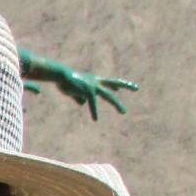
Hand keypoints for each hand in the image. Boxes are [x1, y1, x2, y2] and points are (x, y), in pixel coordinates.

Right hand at [19, 52, 138, 118]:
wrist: (59, 75)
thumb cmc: (64, 82)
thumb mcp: (73, 91)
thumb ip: (79, 97)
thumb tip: (83, 103)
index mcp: (92, 79)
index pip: (106, 82)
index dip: (114, 86)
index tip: (120, 89)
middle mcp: (95, 80)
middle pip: (113, 83)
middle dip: (126, 85)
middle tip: (137, 88)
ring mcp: (93, 85)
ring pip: (108, 95)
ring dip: (116, 104)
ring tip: (123, 112)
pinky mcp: (89, 90)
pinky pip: (93, 103)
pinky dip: (94, 112)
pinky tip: (96, 119)